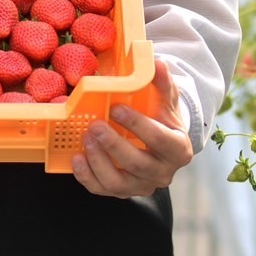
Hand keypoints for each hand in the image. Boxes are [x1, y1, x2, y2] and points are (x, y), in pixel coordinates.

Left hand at [71, 58, 192, 197]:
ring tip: (85, 139)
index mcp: (179, 149)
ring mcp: (141, 186)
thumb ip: (163, 83)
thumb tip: (156, 63)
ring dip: (99, 162)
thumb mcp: (167, 100)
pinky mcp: (123, 192)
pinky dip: (87, 177)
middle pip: (139, 164)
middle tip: (95, 126)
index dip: (138, 125)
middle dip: (114, 145)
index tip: (116, 108)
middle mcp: (163, 173)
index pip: (161, 140)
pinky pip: (102, 190)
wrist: (161, 145)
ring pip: (119, 182)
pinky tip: (77, 159)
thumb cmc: (162, 119)